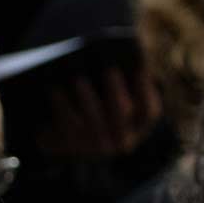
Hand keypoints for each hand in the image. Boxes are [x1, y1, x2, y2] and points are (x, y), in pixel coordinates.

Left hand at [36, 68, 162, 160]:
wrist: (67, 137)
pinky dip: (62, 107)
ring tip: (79, 79)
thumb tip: (122, 56)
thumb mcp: (114, 95)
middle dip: (116, 91)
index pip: (148, 111)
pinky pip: (66, 126)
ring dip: (86, 99)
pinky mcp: (71, 145)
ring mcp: (96, 146)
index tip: (140, 69)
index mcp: (138, 126)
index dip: (145, 90)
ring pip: (92, 121)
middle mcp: (121, 140)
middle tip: (110, 69)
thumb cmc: (99, 104)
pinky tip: (55, 90)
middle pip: (121, 114)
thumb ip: (122, 80)